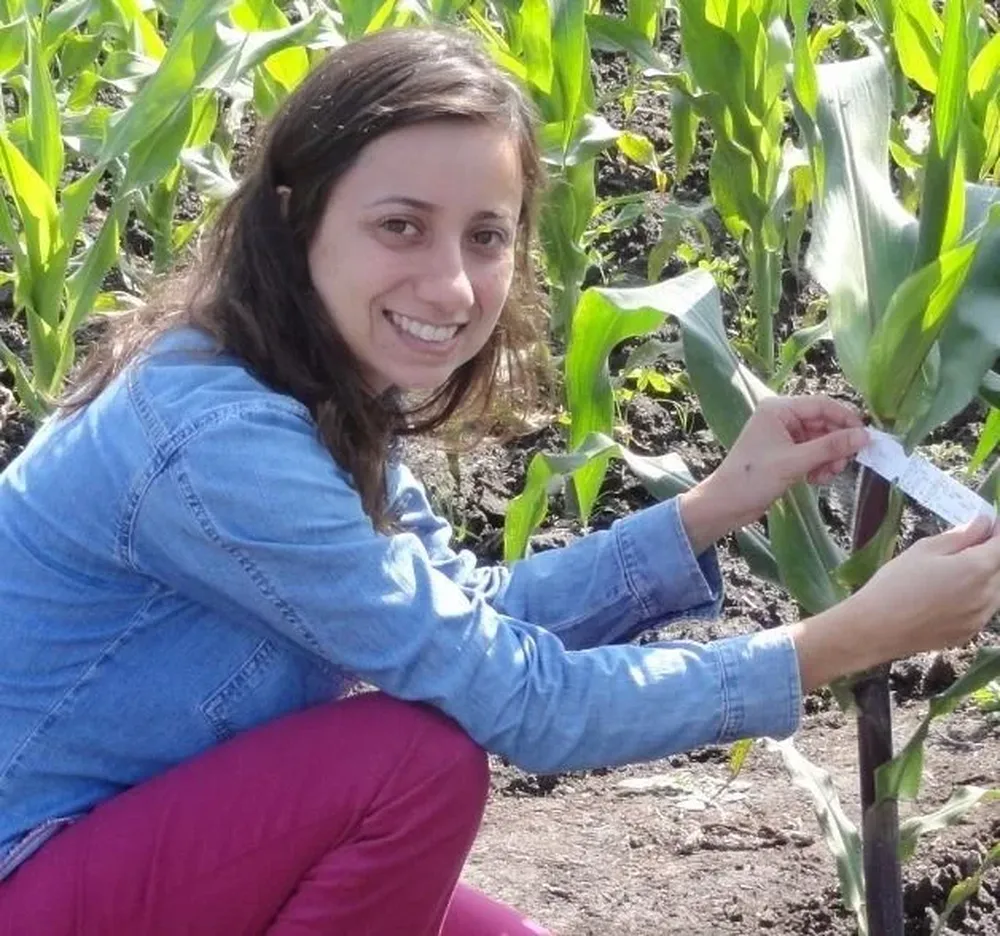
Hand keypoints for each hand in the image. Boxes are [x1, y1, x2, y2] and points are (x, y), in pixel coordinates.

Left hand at [678, 395, 867, 553]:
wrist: (726, 504)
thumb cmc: (753, 478)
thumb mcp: (794, 462)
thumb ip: (830, 447)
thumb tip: (865, 436)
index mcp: (778, 409)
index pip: (822, 405)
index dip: (846, 420)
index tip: (865, 439)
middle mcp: (781, 418)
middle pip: (824, 423)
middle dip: (836, 445)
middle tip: (842, 465)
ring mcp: (783, 436)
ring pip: (821, 441)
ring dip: (829, 458)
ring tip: (826, 475)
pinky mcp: (785, 453)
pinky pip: (813, 453)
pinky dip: (819, 465)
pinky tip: (815, 480)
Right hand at [790, 517, 999, 690]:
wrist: (876, 628)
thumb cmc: (895, 584)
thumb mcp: (923, 550)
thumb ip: (960, 536)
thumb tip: (984, 523)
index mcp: (977, 568)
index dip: (996, 532)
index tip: (987, 524)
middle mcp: (988, 594)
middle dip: (988, 554)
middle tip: (961, 548)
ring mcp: (980, 617)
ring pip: (994, 589)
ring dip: (982, 577)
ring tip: (949, 575)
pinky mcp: (970, 632)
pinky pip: (981, 609)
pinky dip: (973, 598)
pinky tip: (944, 596)